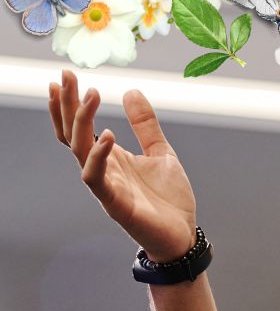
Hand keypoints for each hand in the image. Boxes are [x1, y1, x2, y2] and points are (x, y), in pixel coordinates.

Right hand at [49, 70, 196, 261]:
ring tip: (91, 94)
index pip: (80, 128)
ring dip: (82, 122)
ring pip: (80, 151)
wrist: (182, 235)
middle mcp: (102, 170)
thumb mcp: (161, 152)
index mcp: (111, 157)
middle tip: (66, 75)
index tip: (66, 76)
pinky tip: (107, 136)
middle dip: (68, 105)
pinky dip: (98, 157)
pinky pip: (96, 179)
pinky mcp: (115, 204)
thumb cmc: (168, 198)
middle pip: (73, 134)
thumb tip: (131, 91)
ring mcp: (106, 187)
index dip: (70, 104)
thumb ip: (145, 125)